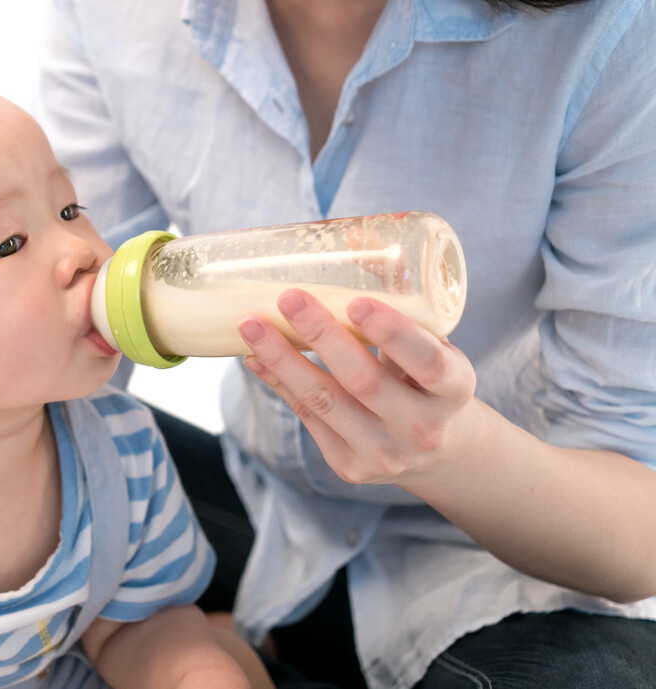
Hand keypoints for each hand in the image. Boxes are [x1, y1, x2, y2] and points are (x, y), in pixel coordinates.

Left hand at [239, 288, 479, 487]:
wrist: (437, 450)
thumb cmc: (427, 378)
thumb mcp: (434, 345)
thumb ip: (400, 303)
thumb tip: (350, 240)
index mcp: (455, 391)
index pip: (429, 363)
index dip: (393, 334)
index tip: (358, 302)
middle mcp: (423, 428)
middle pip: (364, 381)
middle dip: (322, 336)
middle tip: (289, 297)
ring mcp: (384, 453)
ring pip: (324, 401)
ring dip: (282, 359)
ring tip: (251, 325)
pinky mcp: (349, 466)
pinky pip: (306, 417)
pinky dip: (278, 381)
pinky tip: (255, 355)